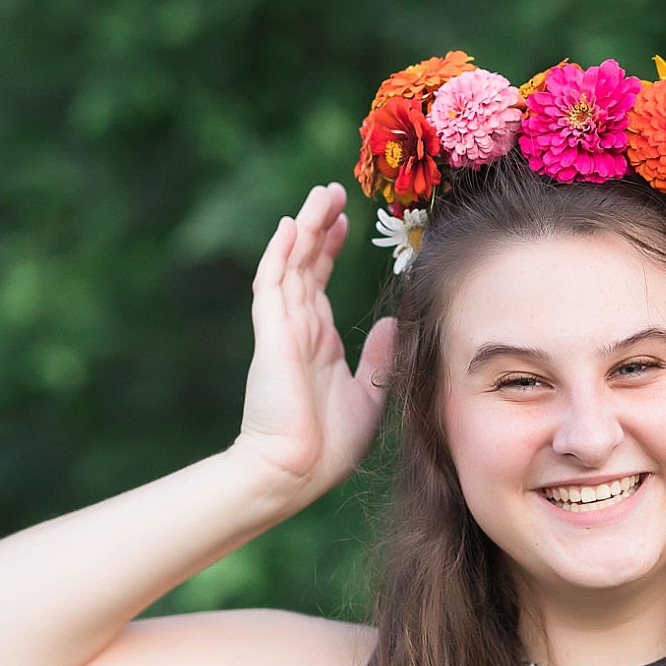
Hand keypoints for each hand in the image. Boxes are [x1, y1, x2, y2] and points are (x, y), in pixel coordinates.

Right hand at [236, 183, 394, 499]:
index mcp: (318, 344)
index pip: (320, 284)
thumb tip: (392, 325)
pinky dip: (281, 255)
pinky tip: (293, 226)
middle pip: (307, 264)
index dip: (332, 250)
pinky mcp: (273, 337)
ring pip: (291, 265)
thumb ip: (378, 358)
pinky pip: (273, 286)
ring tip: (322, 194)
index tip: (349, 224)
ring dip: (306, 227)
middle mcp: (299, 330)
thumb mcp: (368, 395)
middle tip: (336, 190)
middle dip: (322, 227)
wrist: (295, 474)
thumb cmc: (328, 448)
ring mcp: (284, 331)